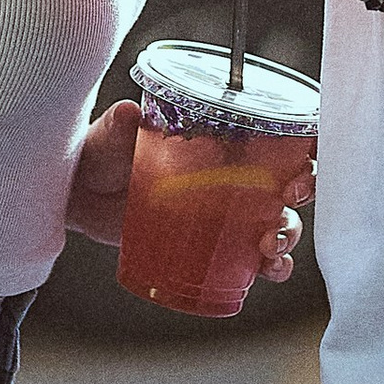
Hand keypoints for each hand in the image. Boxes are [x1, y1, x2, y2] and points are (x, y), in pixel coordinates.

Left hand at [68, 94, 313, 283]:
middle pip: (289, 179)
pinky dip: (270, 266)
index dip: (305, 144)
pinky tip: (267, 271)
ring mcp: (225, 211)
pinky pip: (253, 257)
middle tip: (289, 199)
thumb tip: (129, 111)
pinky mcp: (211, 242)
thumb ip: (120, 124)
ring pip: (279, 220)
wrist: (77, 195)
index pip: (277, 135)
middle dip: (304, 191)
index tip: (306, 157)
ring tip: (270, 246)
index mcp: (220, 137)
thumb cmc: (101, 153)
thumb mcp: (112, 135)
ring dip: (288, 233)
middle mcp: (233, 173)